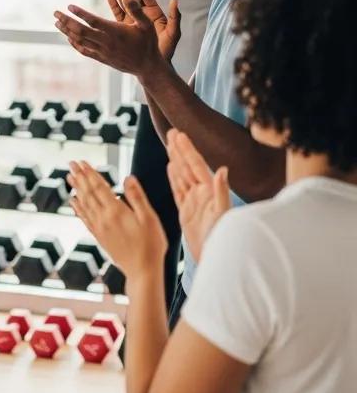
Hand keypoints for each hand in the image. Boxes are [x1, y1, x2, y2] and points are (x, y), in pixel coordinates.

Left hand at [54, 0, 163, 76]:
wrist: (148, 67)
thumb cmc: (148, 43)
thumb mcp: (147, 24)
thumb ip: (136, 9)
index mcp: (116, 32)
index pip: (93, 21)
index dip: (80, 13)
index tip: (69, 6)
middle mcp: (106, 43)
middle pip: (81, 31)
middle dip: (66, 21)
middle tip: (55, 12)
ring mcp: (102, 52)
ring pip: (80, 41)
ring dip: (67, 31)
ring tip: (56, 22)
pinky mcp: (101, 58)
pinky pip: (84, 51)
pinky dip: (74, 43)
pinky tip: (68, 37)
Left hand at [69, 163, 165, 280]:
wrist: (142, 271)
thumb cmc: (150, 245)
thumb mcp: (149, 218)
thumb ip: (137, 197)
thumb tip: (128, 178)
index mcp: (116, 211)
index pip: (99, 187)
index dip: (90, 173)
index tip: (82, 162)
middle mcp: (103, 218)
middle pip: (89, 193)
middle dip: (80, 177)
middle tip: (71, 164)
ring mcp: (100, 228)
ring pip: (84, 204)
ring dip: (77, 189)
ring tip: (69, 178)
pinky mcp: (100, 236)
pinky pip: (85, 218)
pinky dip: (78, 208)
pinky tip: (74, 202)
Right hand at [107, 0, 180, 63]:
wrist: (154, 65)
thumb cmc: (166, 50)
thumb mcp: (173, 34)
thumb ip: (175, 17)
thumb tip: (175, 0)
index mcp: (154, 14)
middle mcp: (143, 16)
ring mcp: (133, 22)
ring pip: (125, 3)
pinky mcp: (125, 29)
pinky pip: (118, 14)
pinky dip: (114, 5)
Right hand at [166, 130, 230, 261]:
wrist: (215, 260)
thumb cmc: (222, 239)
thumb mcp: (222, 215)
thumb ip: (222, 192)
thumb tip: (222, 169)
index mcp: (210, 192)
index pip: (197, 166)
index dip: (188, 150)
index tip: (179, 134)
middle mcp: (202, 194)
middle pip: (188, 167)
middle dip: (180, 149)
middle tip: (171, 132)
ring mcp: (194, 202)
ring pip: (182, 176)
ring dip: (175, 159)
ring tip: (169, 144)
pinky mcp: (186, 212)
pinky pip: (178, 190)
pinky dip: (173, 178)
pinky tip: (170, 167)